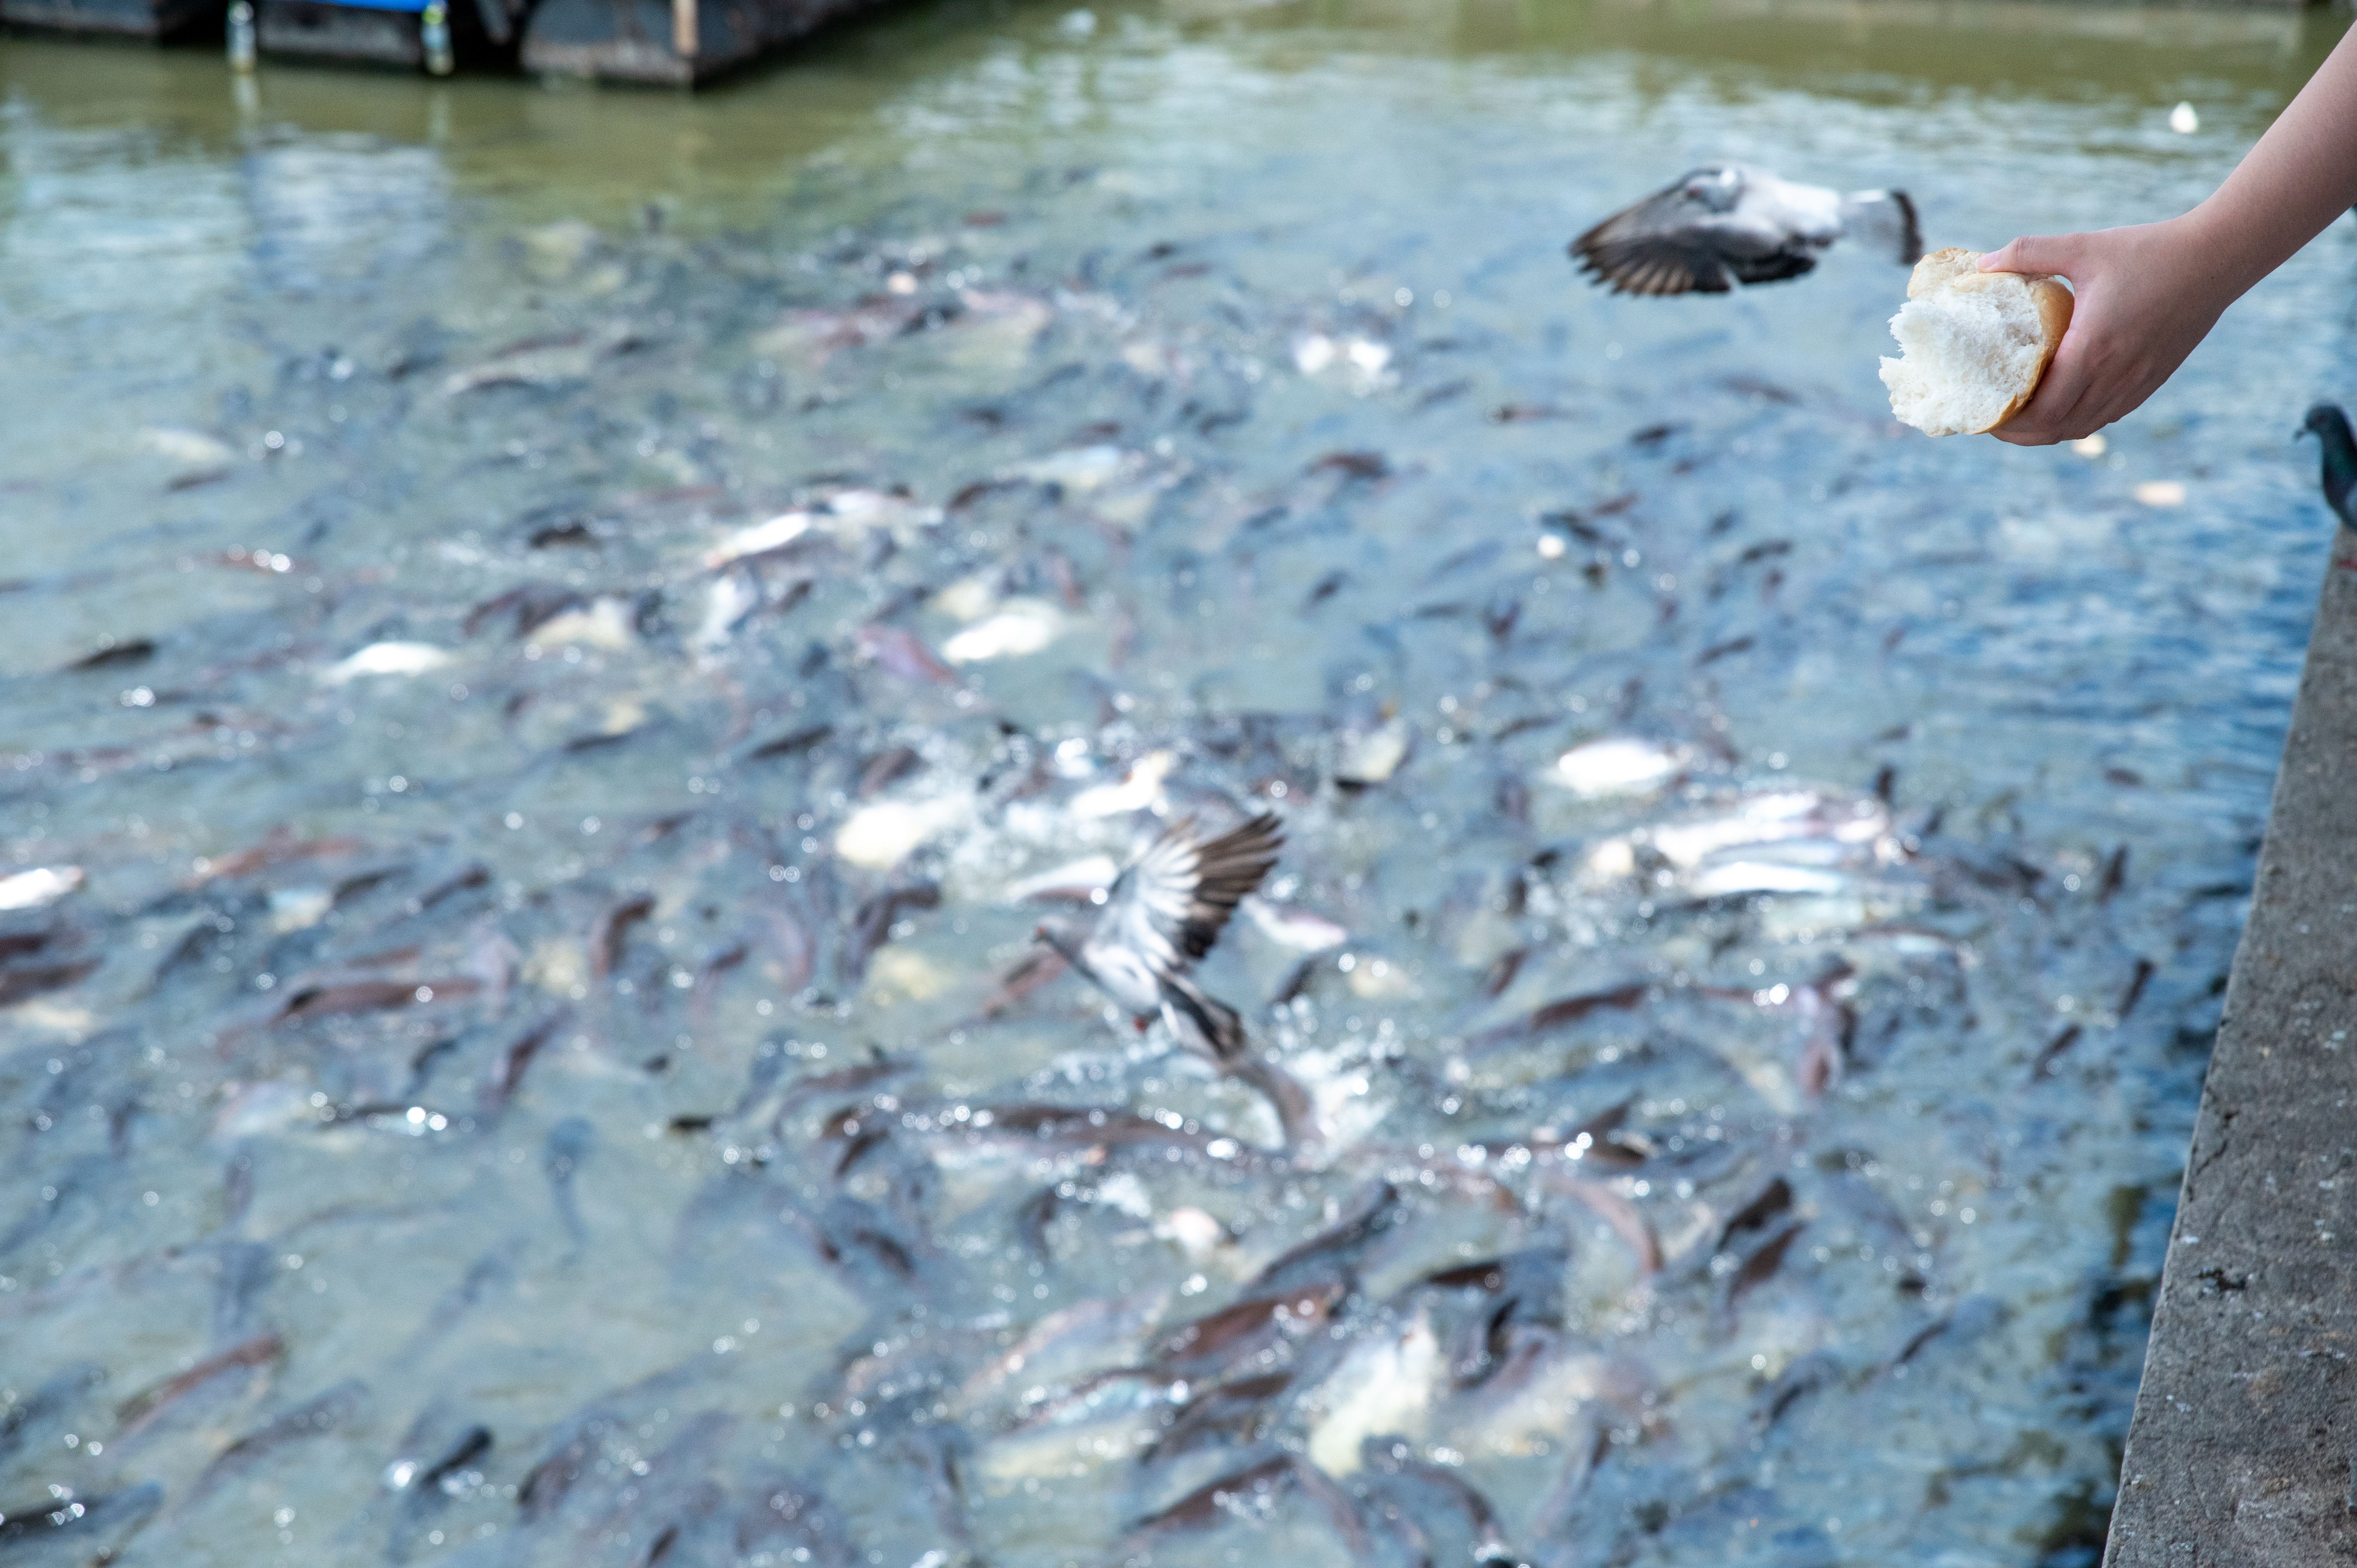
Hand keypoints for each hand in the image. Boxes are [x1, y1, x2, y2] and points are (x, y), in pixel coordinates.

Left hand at [1978, 216, 2238, 445]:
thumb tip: (1983, 261)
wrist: (2217, 256)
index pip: (2042, 411)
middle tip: (1992, 420)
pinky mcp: (2152, 381)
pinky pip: (2106, 416)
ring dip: (2046, 431)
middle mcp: (2116, 376)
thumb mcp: (2083, 246)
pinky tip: (2059, 407)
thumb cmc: (2149, 250)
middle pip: (2055, 429)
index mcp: (2093, 349)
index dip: (2007, 422)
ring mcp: (2137, 382)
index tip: (1983, 413)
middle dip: (2018, 433)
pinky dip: (2076, 421)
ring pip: (2081, 428)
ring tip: (2019, 419)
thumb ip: (2029, 252)